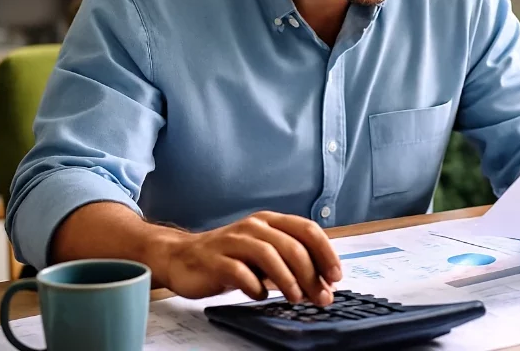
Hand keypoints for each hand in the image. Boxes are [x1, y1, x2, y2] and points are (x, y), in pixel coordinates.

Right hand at [162, 211, 341, 305]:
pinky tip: (260, 296)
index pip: (307, 229)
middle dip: (311, 274)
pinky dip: (255, 287)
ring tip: (296, 298)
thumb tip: (324, 284)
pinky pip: (240, 272)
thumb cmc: (230, 257)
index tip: (336, 277)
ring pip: (269, 255)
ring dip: (287, 280)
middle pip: (292, 246)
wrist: (183, 258)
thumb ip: (291, 264)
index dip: (326, 253)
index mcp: (270, 221)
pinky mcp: (215, 260)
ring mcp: (234, 241)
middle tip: (321, 297)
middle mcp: (254, 226)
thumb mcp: (265, 255)